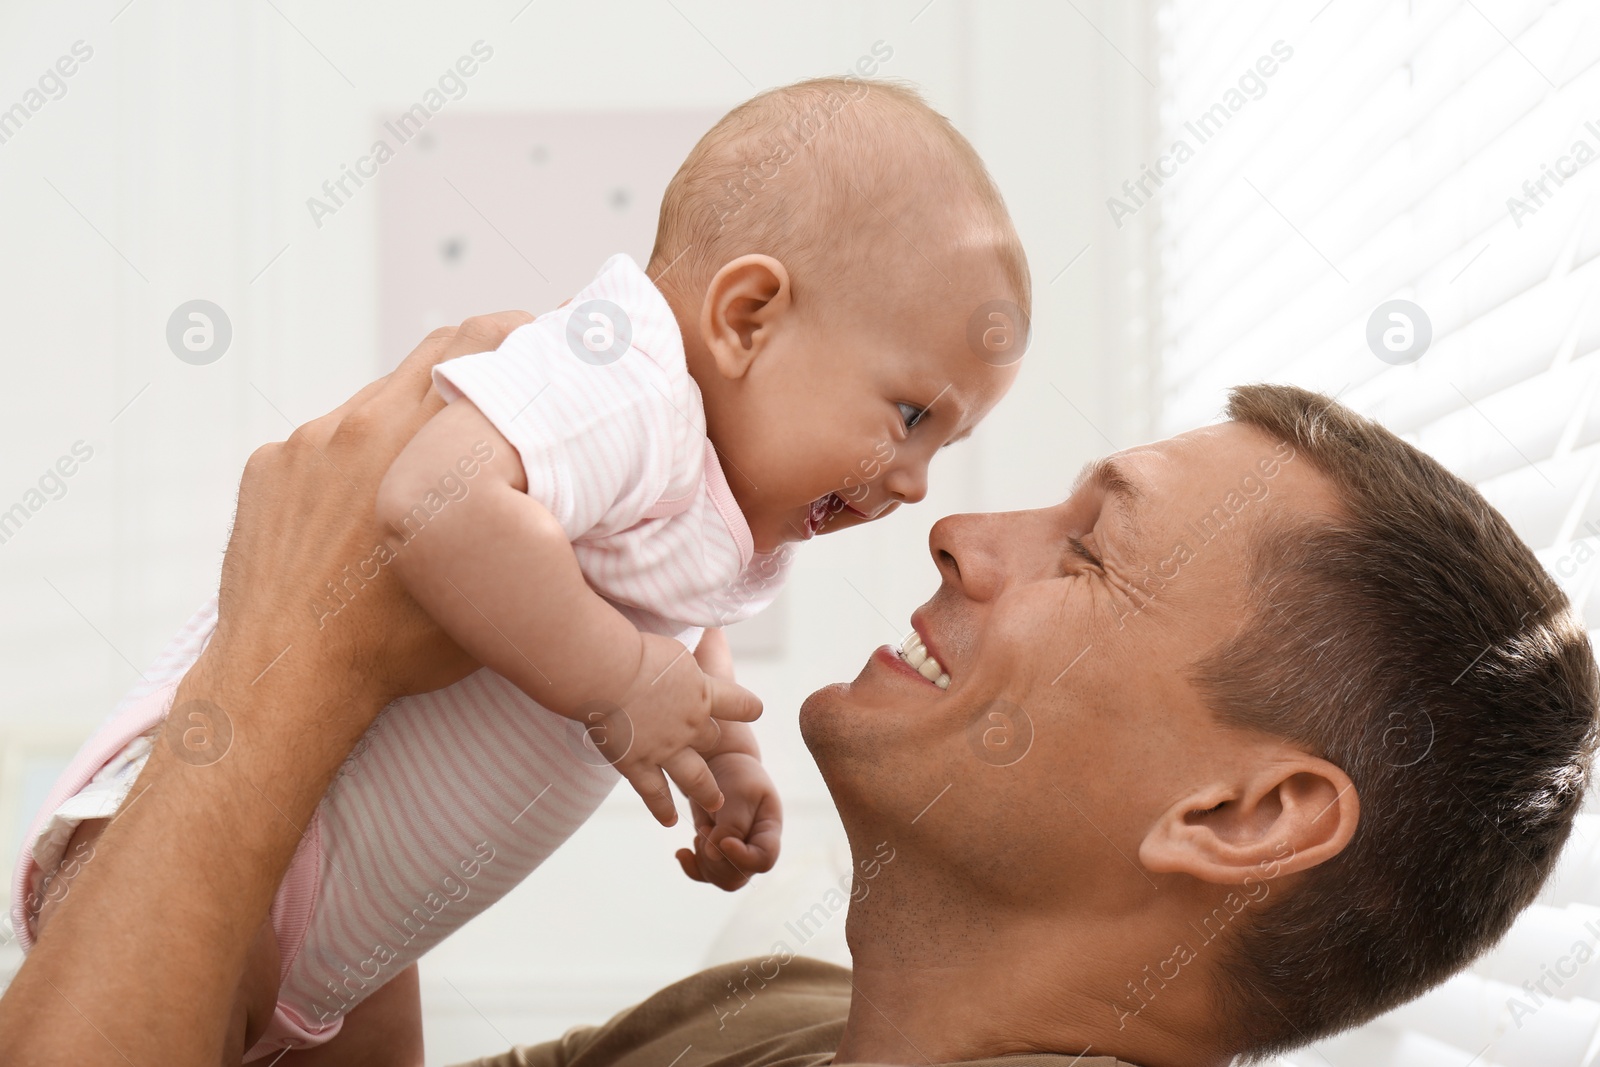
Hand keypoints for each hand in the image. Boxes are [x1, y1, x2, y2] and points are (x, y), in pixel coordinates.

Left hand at [204, 314, 532, 707]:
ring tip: (425, 476)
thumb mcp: (486, 584)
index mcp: (422, 442)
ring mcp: (307, 443)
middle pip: (432, 356)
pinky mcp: (269, 467)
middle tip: (505, 380)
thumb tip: (555, 494)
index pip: (478, 345)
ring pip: (375, 407)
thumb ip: (517, 520)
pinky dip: (350, 466)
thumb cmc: (393, 645)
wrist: (288, 676)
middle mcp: (362, 424)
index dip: (515, 333)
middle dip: (474, 363)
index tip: (539, 337)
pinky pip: (322, 447)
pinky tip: (358, 517)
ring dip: (408, 424)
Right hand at [597, 632, 761, 826]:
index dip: (746, 706)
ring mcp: (666, 750)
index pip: (740, 703)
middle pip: (711, 739)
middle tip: (706, 745)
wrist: (607, 672)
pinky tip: (669, 821)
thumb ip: (685, 661)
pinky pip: (655, 794)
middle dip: (708, 740)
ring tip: (715, 803)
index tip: (753, 709)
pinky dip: (662, 809)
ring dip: (707, 791)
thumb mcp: (673, 649)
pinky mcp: (637, 765)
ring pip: (696, 779)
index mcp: (704, 693)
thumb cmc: (634, 650)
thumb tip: (696, 648)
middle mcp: (691, 725)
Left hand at [675, 752, 782, 890]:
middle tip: (706, 828)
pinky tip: (682, 852)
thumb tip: (714, 855)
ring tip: (702, 829)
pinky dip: (691, 866)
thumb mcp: (740, 792)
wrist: (723, 766)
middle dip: (715, 857)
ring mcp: (738, 855)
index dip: (742, 858)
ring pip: (721, 878)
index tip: (723, 841)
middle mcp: (756, 848)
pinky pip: (705, 875)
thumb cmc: (737, 775)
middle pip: (738, 875)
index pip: (763, 860)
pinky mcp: (719, 855)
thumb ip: (732, 824)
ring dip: (703, 859)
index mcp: (769, 831)